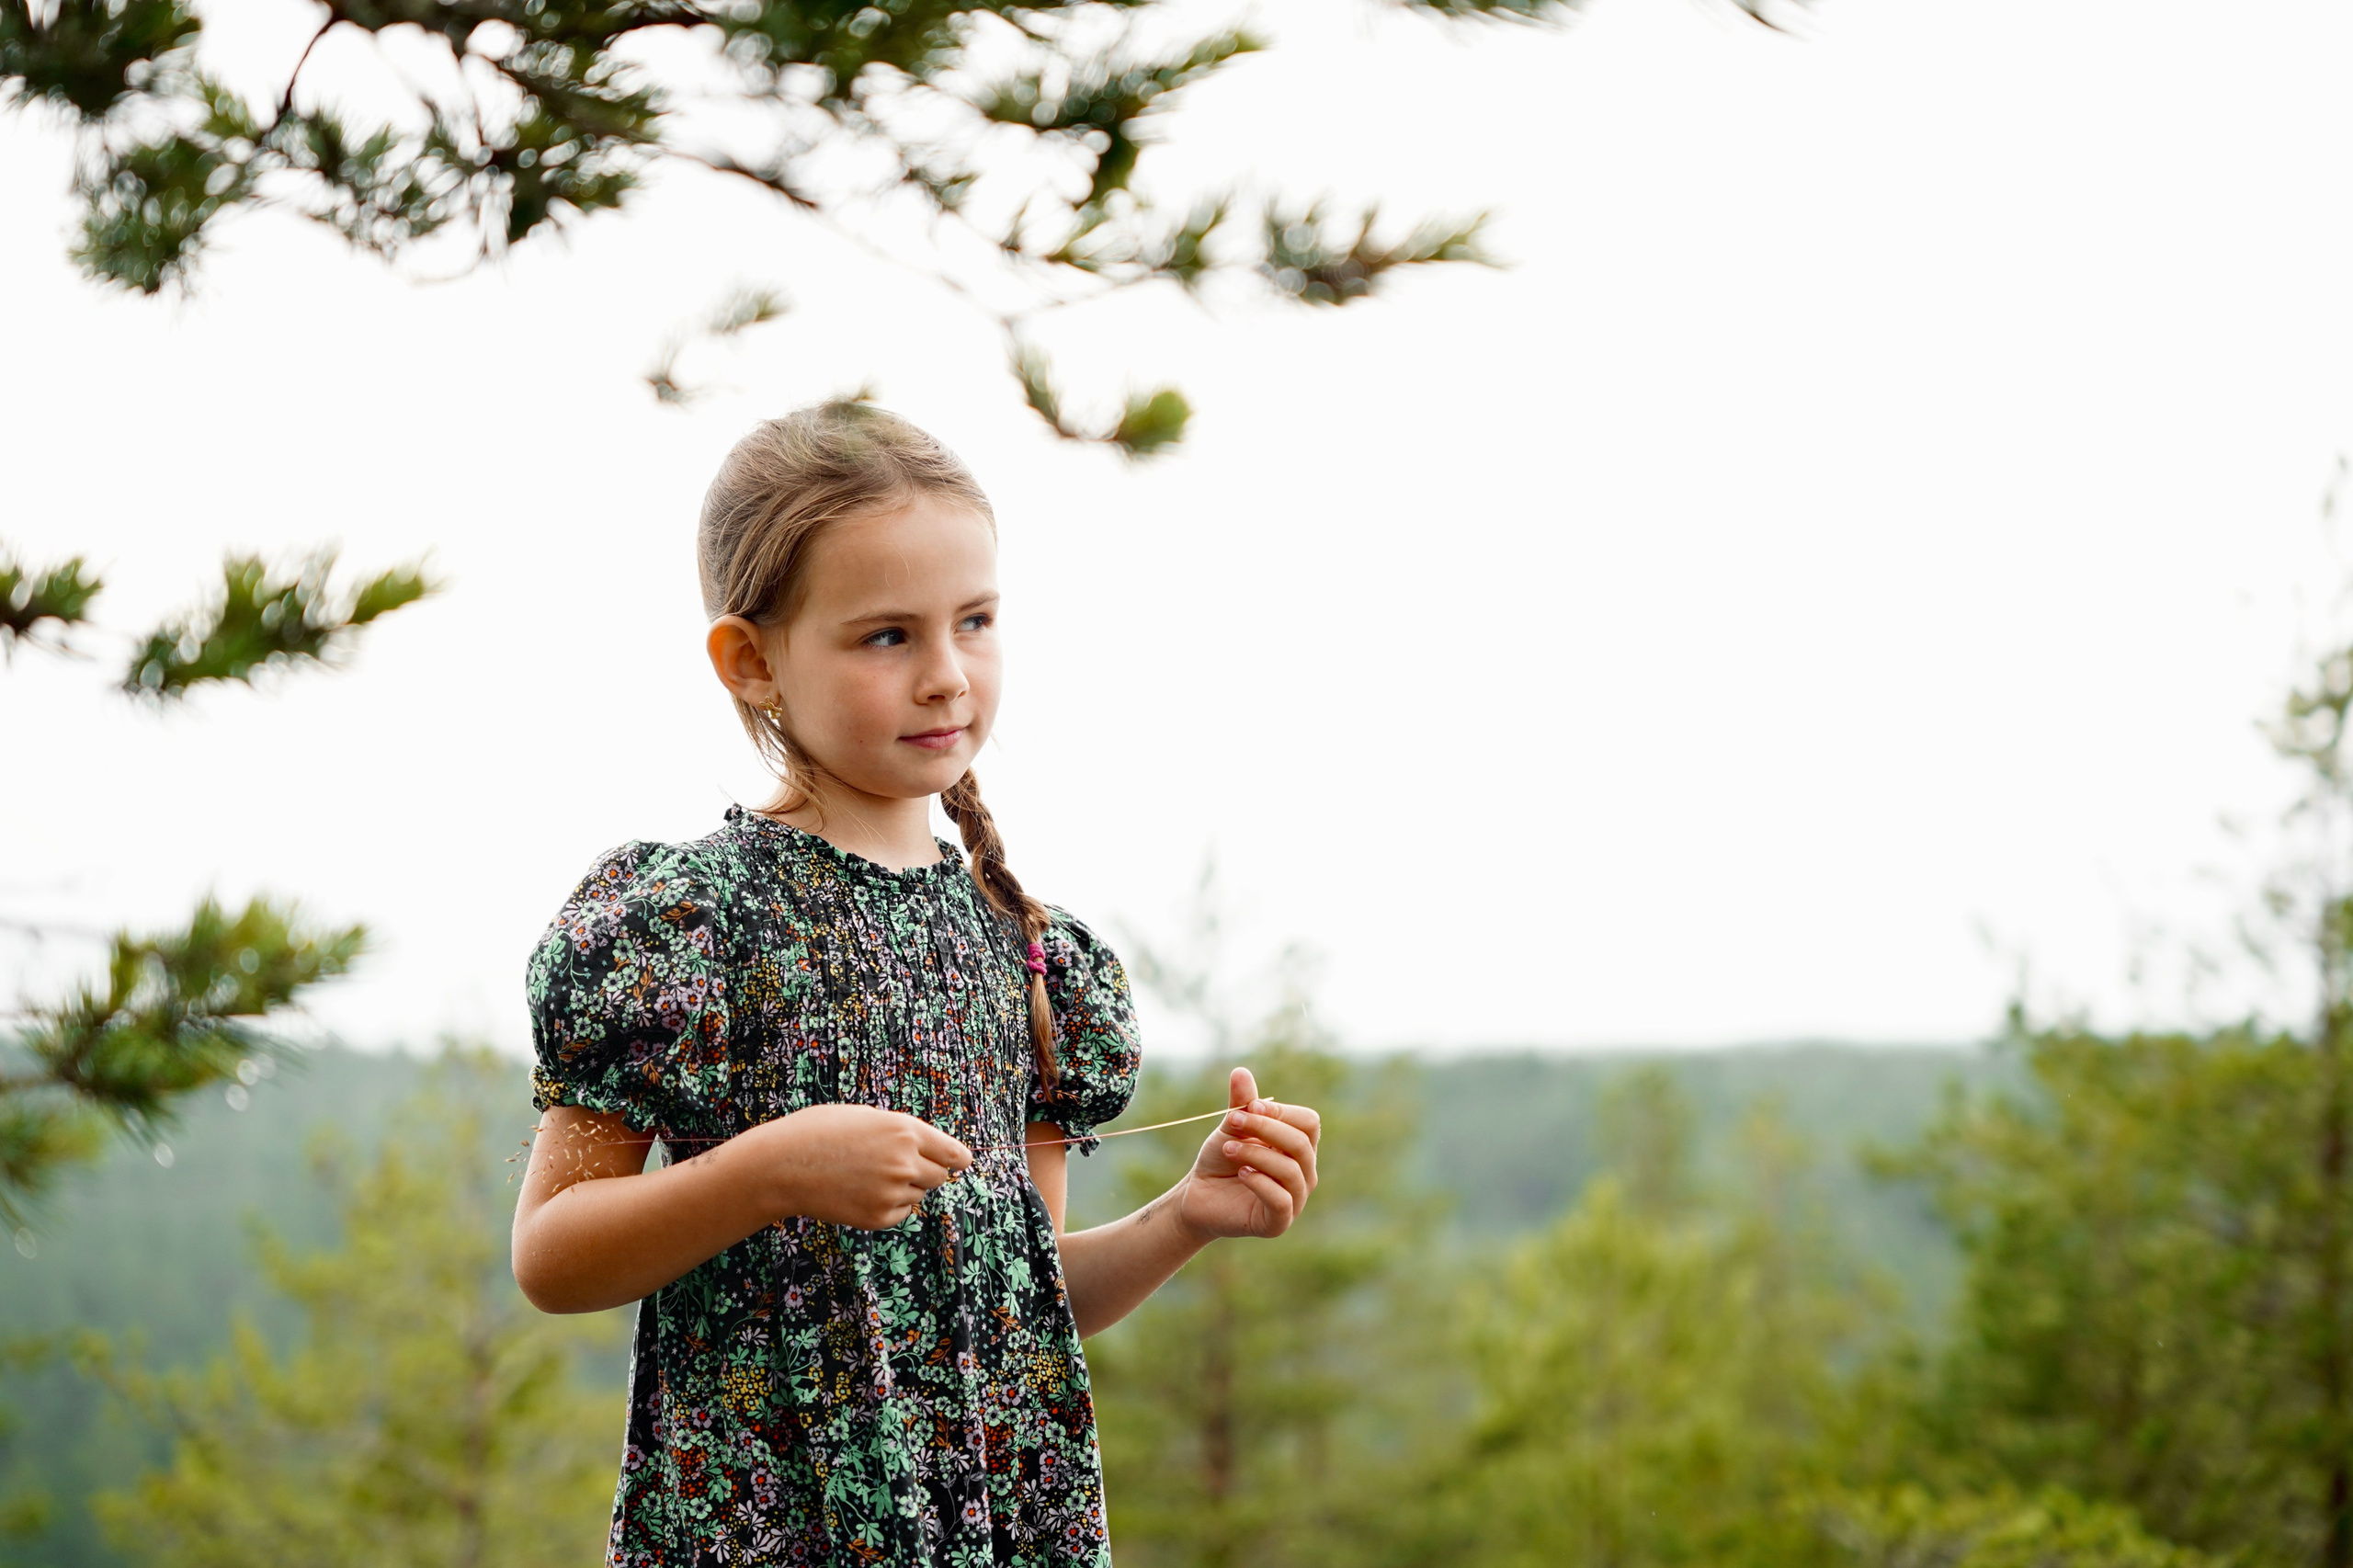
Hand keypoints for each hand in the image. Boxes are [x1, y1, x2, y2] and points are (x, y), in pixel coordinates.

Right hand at [749, 1104, 972, 1229]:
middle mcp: (904, 1162)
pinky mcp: (877, 1218)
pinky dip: (890, 1206)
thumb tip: (927, 1151)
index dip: (958, 1158)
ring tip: (868, 1177)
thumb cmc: (819, 1132)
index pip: (953, 1153)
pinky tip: (861, 1193)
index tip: (961, 1163)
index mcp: (904, 1131)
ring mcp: (891, 1193)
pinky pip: (901, 1214)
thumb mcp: (865, 1118)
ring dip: (904, 1189)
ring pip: (918, 1196)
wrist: (782, 1165)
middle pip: (939, 1177)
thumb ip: (900, 1133)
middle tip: (898, 1167)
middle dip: (926, 1172)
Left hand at [1174, 1067, 1321, 1242]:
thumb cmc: (1221, 1159)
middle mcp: (1304, 1172)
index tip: (1248, 1107)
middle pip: (1301, 1143)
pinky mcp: (1278, 1222)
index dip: (1281, 1112)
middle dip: (1265, 1129)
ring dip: (1256, 1154)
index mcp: (1299, 1147)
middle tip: (1232, 1123)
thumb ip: (1241, 1104)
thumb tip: (1240, 1071)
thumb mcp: (1230, 1128)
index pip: (1309, 1122)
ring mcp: (1295, 1199)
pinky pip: (1281, 1200)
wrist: (1199, 1196)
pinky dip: (1259, 1182)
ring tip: (1227, 1149)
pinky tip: (1240, 1173)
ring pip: (1291, 1171)